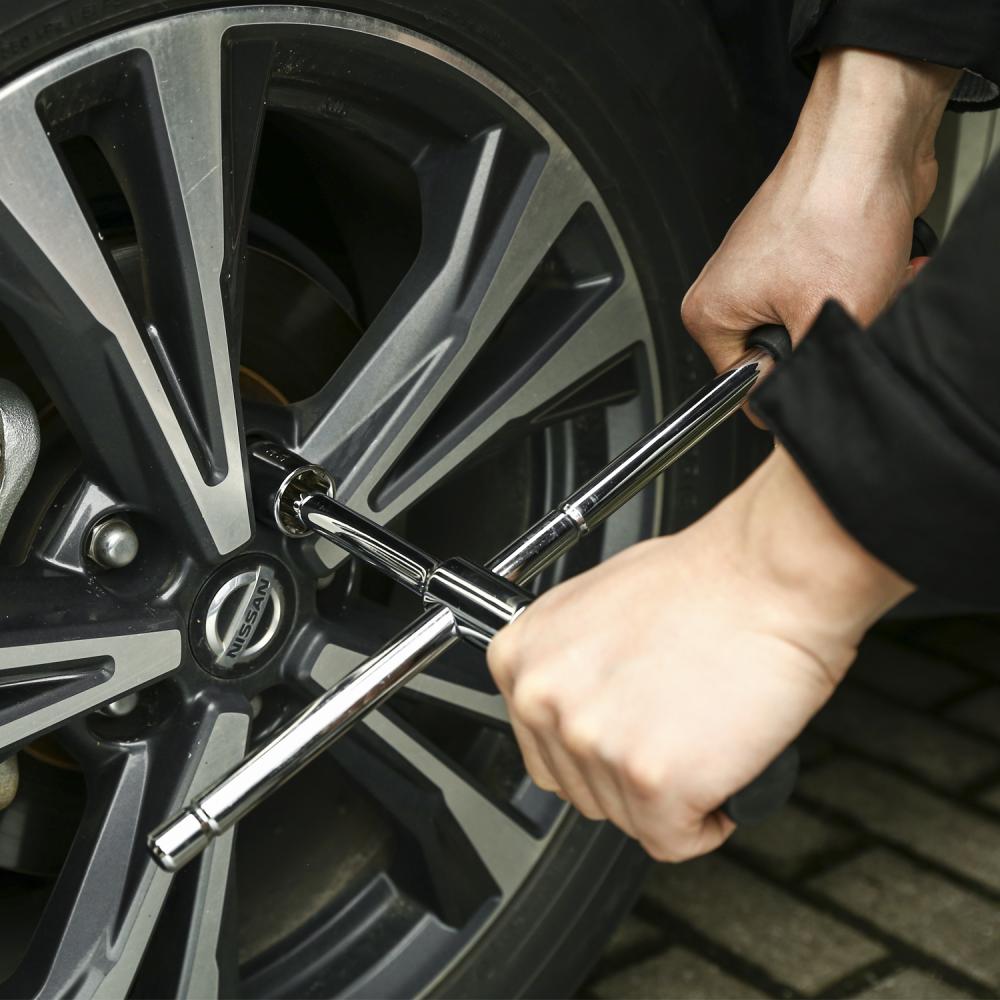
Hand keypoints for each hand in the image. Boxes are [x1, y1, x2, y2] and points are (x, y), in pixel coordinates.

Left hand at [488, 449, 911, 861]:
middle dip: (631, 772)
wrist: (768, 574)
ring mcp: (592, 739)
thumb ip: (572, 664)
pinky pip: (674, 840)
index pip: (541, 747)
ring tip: (703, 733)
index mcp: (522, 655)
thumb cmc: (705, 581)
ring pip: (627, 818)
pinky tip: (722, 770)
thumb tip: (578, 705)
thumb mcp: (599, 607)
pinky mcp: (649, 777)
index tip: (628, 734)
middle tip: (675, 729)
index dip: (597, 748)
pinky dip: (707, 821)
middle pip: (579, 789)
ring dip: (671, 794)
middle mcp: (543, 698)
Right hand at [682, 48, 957, 375]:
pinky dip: (866, 284)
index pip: (748, 387)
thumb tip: (799, 409)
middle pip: (789, 355)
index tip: (825, 360)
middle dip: (835, 337)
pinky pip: (834, 292)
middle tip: (855, 309)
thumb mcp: (825, 320)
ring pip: (819, 323)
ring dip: (859, 308)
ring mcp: (766, 269)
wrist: (872, 139)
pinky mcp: (803, 252)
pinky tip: (881, 264)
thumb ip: (807, 377)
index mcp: (710, 314)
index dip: (796, 380)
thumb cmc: (834, 208)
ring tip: (874, 278)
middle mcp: (730, 290)